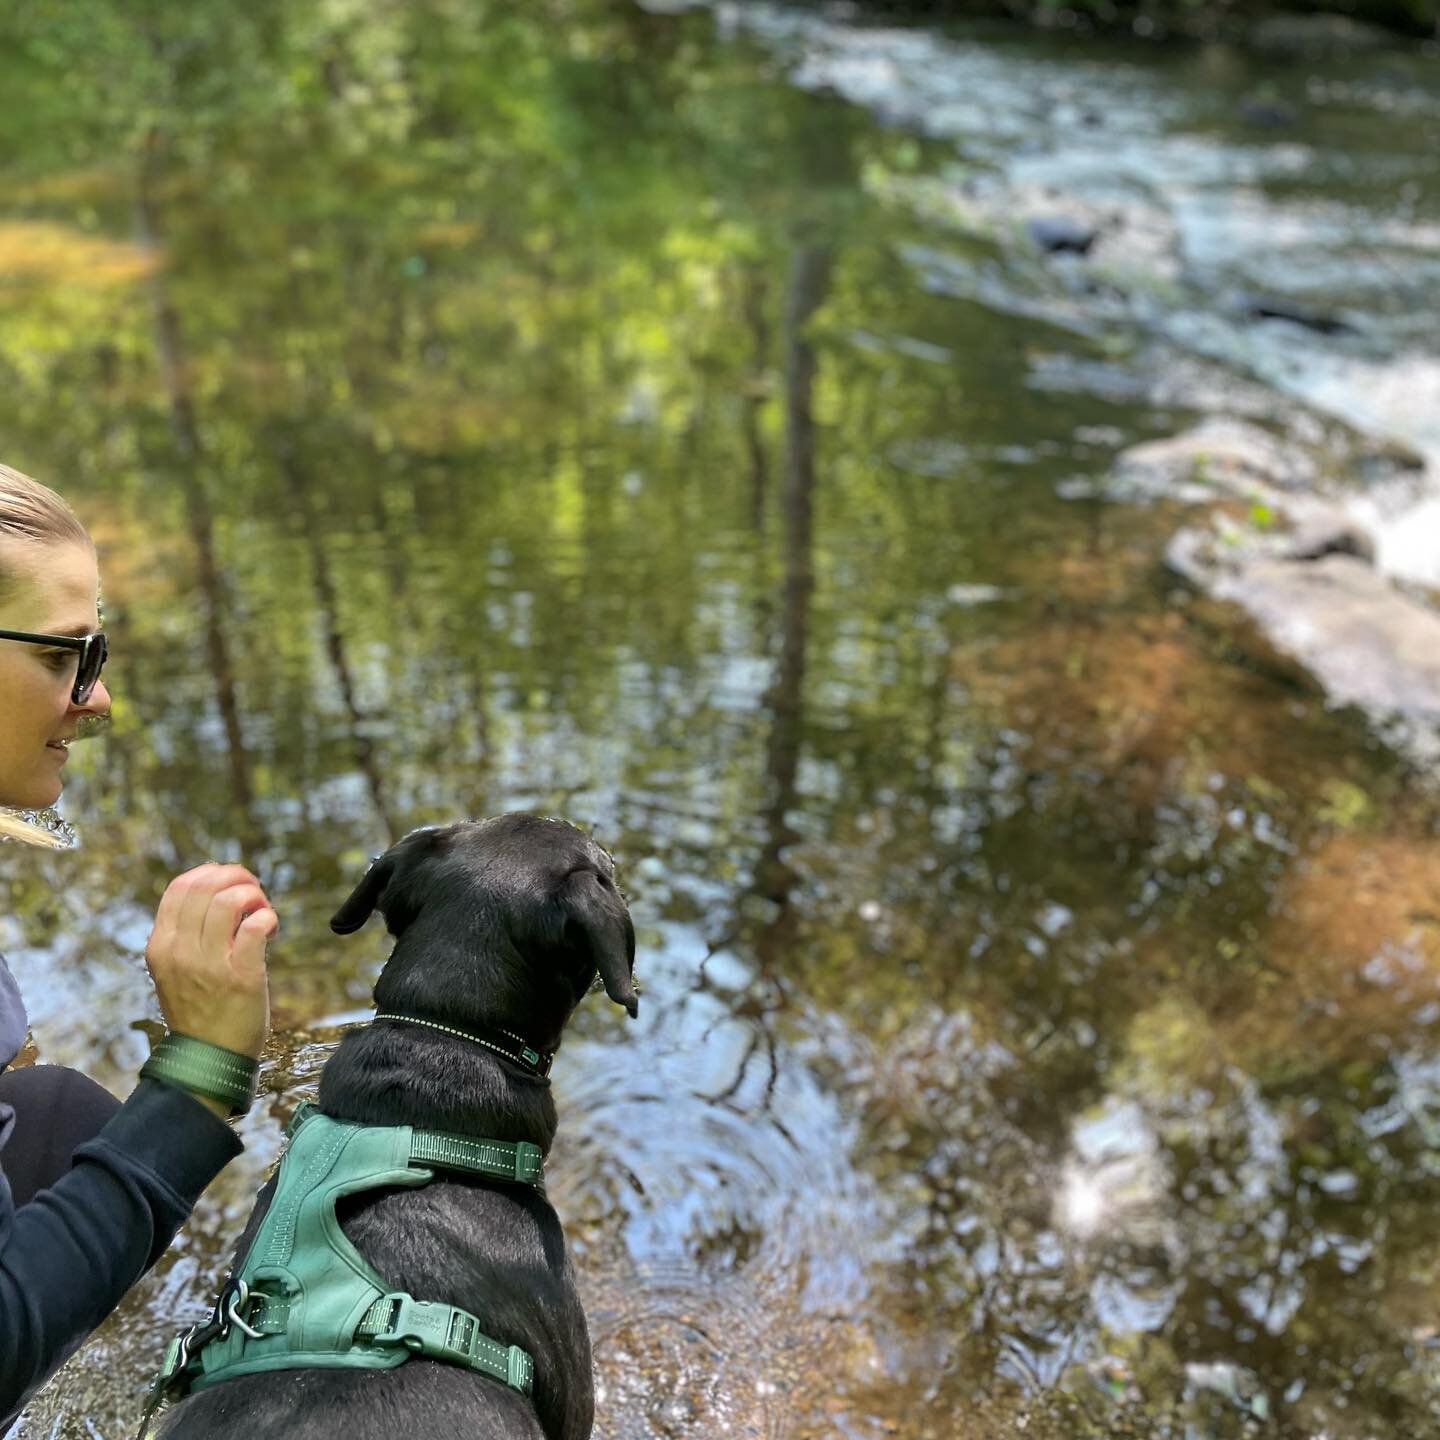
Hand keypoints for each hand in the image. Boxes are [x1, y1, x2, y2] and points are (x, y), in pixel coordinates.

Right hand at [144, 863, 277, 1060]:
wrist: (209, 1060)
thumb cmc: (199, 1011)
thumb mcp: (174, 970)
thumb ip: (185, 935)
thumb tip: (214, 891)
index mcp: (161, 946)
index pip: (180, 887)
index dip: (211, 873)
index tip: (231, 882)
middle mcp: (180, 951)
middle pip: (205, 886)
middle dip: (237, 877)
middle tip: (254, 893)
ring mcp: (209, 964)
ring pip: (229, 900)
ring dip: (254, 896)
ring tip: (262, 912)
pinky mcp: (241, 975)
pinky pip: (255, 926)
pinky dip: (269, 918)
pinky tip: (272, 931)